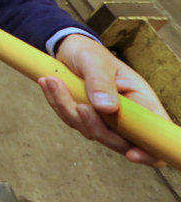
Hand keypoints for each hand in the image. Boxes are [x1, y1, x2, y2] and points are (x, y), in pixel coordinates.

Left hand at [40, 34, 171, 166]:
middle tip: (78, 105)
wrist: (69, 47)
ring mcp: (105, 118)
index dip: (149, 152)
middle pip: (117, 140)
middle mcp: (126, 114)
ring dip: (67, 108)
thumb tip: (107, 108)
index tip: (131, 154)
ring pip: (89, 130)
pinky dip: (57, 104)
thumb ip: (100, 82)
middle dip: (93, 125)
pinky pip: (71, 120)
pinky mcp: (85, 116)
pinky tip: (48, 84)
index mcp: (140, 101)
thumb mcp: (95, 61)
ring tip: (52, 81)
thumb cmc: (89, 52)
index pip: (154, 134)